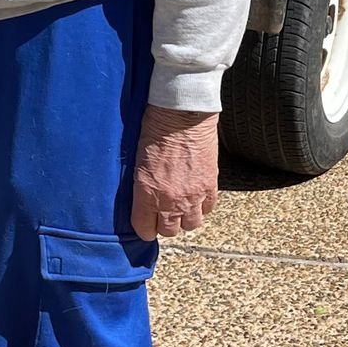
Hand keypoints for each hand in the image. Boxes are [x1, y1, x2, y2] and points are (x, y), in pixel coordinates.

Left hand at [130, 105, 219, 242]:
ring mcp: (193, 195)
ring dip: (185, 217)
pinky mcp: (210, 185)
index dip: (143, 228)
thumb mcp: (137, 161)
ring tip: (181, 205)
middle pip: (169, 231)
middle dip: (164, 224)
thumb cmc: (154, 130)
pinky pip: (208, 209)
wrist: (182, 115)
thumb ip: (141, 186)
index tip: (144, 222)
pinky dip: (202, 205)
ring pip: (191, 224)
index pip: (144, 229)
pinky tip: (195, 195)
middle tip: (162, 213)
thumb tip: (142, 199)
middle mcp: (171, 200)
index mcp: (147, 194)